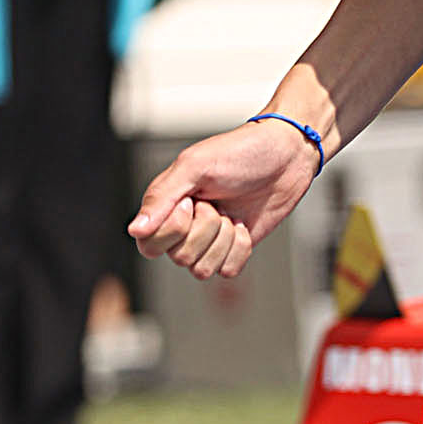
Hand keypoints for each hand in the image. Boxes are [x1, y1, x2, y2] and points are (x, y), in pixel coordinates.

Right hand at [128, 118, 319, 282]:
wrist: (286, 156)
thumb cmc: (240, 152)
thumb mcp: (195, 166)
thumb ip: (161, 197)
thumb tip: (136, 230)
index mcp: (166, 204)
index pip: (148, 243)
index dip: (172, 229)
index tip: (191, 202)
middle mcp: (184, 226)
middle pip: (180, 257)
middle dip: (206, 229)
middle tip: (217, 201)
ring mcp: (209, 239)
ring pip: (202, 270)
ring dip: (224, 240)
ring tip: (231, 212)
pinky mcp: (234, 248)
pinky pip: (228, 271)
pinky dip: (240, 248)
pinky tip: (243, 223)